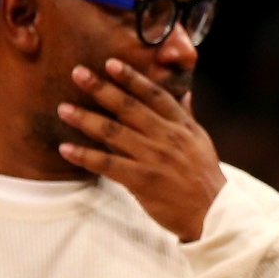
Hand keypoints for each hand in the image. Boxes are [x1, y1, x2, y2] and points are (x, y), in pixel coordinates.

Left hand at [56, 59, 224, 240]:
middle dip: (102, 89)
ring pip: (114, 134)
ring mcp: (155, 159)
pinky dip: (85, 156)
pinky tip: (66, 149)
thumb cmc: (205, 177)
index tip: (111, 63)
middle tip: (78, 73)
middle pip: (129, 108)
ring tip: (63, 109)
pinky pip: (108, 165)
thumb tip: (184, 92)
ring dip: (86, 120)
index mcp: (182, 126)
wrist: (214, 214)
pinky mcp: (143, 181)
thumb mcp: (201, 141)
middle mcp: (168, 138)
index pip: (155, 95)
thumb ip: (186, 116)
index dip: (132, 78)